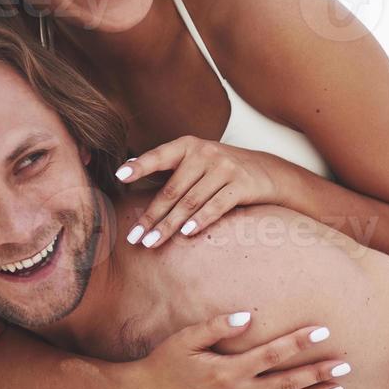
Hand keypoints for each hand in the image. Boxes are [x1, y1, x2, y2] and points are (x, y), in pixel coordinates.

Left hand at [115, 136, 280, 245]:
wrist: (268, 171)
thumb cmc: (222, 170)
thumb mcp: (197, 160)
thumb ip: (170, 168)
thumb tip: (128, 175)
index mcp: (188, 146)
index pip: (159, 156)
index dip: (140, 166)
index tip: (120, 176)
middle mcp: (205, 153)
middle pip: (172, 189)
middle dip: (151, 216)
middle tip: (134, 237)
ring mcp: (225, 168)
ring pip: (191, 201)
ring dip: (169, 225)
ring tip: (153, 242)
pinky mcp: (242, 184)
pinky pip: (217, 206)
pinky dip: (200, 220)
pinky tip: (186, 233)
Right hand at [120, 311, 349, 388]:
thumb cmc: (165, 363)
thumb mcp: (186, 339)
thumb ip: (217, 326)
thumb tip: (248, 317)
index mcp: (228, 371)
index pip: (273, 354)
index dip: (299, 342)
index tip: (323, 331)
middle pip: (287, 384)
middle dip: (318, 373)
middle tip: (346, 365)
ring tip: (338, 388)